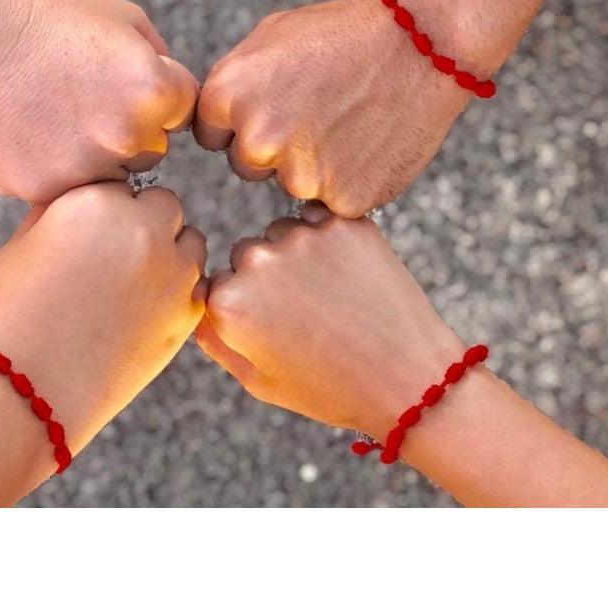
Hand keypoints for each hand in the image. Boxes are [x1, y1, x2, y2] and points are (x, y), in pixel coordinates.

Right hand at [0, 0, 198, 203]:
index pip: (184, 111)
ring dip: (95, 158)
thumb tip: (178, 94)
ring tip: (57, 120)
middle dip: (129, 132)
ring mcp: (91, 171)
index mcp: (158, 93)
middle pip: (152, 150)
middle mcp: (131, 138)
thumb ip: (162, 58)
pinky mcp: (50, 192)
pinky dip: (56, 172)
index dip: (156, 95)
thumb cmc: (50, 24)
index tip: (122, 83)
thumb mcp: (124, 19)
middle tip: (86, 103)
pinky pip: (70, 191)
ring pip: (112, 177)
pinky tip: (34, 138)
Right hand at [0, 182, 206, 455]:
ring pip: (189, 243)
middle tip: (114, 258)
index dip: (109, 208)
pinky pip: (197, 286)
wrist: (19, 391)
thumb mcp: (24, 243)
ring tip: (129, 287)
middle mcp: (143, 229)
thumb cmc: (7, 315)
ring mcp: (171, 273)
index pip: (125, 184)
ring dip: (169, 254)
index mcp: (97, 201)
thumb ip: (65, 210)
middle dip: (146, 223)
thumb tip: (89, 197)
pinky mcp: (187, 315)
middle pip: (165, 206)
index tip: (93, 233)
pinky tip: (142, 312)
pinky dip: (178, 292)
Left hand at [194, 0, 471, 216]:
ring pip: (290, 185)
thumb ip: (231, 85)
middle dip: (273, 148)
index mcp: (226, 97)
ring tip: (347, 123)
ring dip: (311, 166)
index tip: (277, 102)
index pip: (213, 135)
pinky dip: (347, 180)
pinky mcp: (342, 198)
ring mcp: (300, 175)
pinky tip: (366, 144)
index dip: (244, 121)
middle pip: (248, 166)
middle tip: (317, 111)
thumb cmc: (341, 34)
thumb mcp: (269, 39)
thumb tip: (212, 123)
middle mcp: (256, 140)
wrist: (419, 42)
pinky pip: (331, 199)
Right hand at [195, 201, 462, 439]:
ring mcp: (302, 237)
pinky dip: (327, 239)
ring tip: (332, 298)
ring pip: (282, 234)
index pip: (216, 284)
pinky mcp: (342, 223)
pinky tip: (347, 275)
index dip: (242, 307)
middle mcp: (258, 261)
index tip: (271, 325)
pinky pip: (319, 219)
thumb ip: (213, 337)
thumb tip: (198, 299)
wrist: (409, 379)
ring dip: (297, 255)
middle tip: (306, 314)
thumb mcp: (257, 380)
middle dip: (266, 277)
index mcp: (229, 303)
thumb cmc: (330, 388)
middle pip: (246, 254)